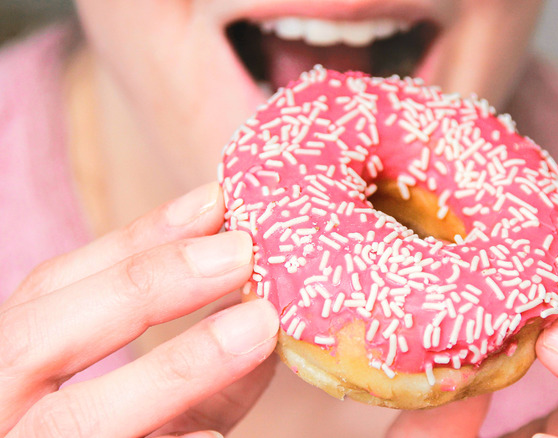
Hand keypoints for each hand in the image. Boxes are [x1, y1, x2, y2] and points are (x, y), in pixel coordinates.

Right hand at [0, 183, 278, 436]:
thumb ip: (194, 375)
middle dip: (143, 286)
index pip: (49, 290)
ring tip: (259, 327)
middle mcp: (0, 411)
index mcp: (12, 374)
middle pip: (36, 336)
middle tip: (241, 253)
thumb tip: (262, 314)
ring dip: (178, 365)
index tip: (214, 201)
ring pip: (74, 419)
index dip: (132, 241)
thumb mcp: (152, 412)